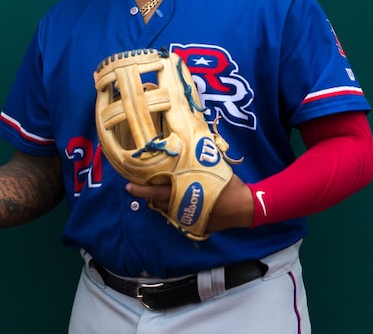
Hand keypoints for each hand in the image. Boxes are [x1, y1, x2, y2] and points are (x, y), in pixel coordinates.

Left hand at [126, 174, 253, 232]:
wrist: (244, 207)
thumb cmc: (228, 185)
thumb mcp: (212, 168)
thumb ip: (196, 162)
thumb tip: (189, 147)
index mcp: (183, 193)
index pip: (155, 193)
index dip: (140, 190)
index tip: (128, 186)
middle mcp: (181, 208)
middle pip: (157, 202)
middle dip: (148, 194)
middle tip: (139, 185)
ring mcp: (187, 218)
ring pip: (166, 210)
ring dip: (160, 200)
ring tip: (158, 189)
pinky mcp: (193, 224)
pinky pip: (177, 215)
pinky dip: (173, 207)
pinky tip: (176, 198)